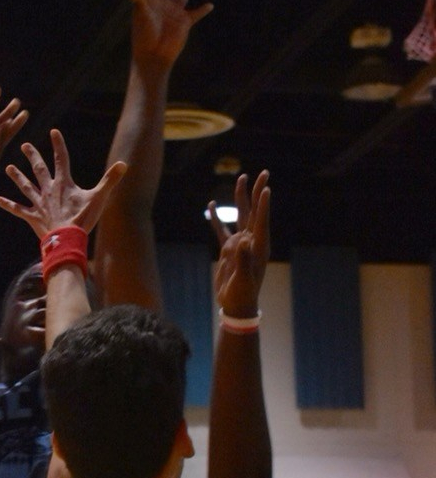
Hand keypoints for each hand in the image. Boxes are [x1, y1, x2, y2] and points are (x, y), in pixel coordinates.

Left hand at [0, 129, 126, 239]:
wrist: (66, 239)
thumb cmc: (83, 218)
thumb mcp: (99, 198)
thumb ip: (110, 180)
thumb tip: (124, 164)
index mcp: (63, 183)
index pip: (61, 158)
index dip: (58, 144)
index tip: (53, 131)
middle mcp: (48, 190)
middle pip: (39, 169)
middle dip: (32, 156)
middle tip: (24, 145)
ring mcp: (39, 203)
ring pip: (25, 186)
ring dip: (17, 177)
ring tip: (8, 168)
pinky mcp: (33, 217)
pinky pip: (18, 209)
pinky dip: (8, 205)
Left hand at [126, 0, 212, 69]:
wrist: (155, 55)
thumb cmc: (145, 36)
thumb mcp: (143, 15)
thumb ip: (139, 0)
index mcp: (147, 2)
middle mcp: (160, 4)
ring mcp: (173, 12)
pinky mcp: (184, 22)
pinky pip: (197, 13)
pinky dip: (203, 10)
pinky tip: (210, 5)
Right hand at [209, 170, 269, 317]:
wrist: (236, 305)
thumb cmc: (242, 295)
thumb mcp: (244, 280)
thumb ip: (244, 261)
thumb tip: (242, 242)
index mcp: (258, 247)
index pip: (262, 221)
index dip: (263, 204)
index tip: (266, 187)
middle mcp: (251, 241)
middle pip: (254, 211)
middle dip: (257, 192)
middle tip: (264, 172)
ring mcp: (240, 243)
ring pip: (241, 214)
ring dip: (241, 197)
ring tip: (242, 178)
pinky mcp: (229, 248)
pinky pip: (222, 228)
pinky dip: (217, 217)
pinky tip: (211, 205)